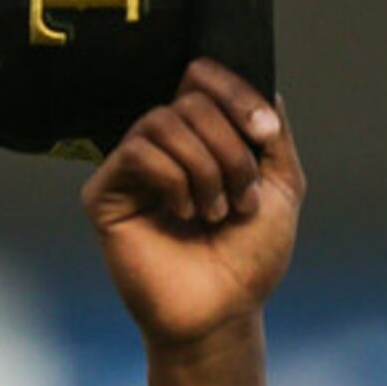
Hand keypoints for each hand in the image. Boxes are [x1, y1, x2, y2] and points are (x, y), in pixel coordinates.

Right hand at [83, 59, 302, 350]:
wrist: (225, 308)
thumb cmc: (251, 254)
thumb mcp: (281, 184)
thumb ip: (273, 132)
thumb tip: (259, 85)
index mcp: (205, 135)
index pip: (204, 77)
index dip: (236, 92)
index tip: (265, 132)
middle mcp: (166, 143)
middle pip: (192, 99)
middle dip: (231, 148)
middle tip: (243, 197)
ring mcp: (133, 166)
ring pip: (164, 121)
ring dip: (206, 168)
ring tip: (216, 212)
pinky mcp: (105, 191)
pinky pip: (137, 152)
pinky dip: (174, 179)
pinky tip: (184, 213)